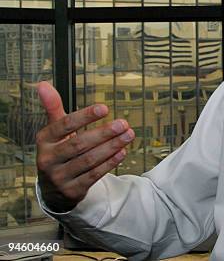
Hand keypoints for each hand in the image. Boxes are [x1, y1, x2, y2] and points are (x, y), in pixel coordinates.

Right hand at [36, 81, 134, 212]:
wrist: (53, 188)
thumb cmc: (58, 151)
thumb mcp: (53, 131)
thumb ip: (53, 108)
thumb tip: (43, 84)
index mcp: (44, 140)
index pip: (64, 125)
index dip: (85, 116)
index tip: (105, 108)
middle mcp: (48, 159)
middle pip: (78, 144)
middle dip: (103, 133)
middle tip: (123, 123)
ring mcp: (59, 176)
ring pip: (88, 160)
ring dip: (111, 147)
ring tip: (128, 135)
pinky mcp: (72, 190)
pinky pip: (94, 175)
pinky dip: (109, 163)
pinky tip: (122, 152)